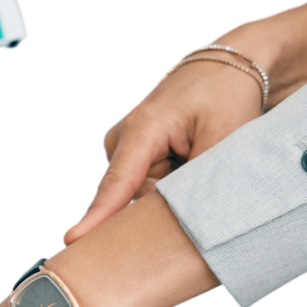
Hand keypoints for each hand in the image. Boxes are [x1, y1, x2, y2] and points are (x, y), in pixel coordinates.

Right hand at [66, 1, 306, 243]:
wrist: (234, 64)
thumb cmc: (227, 88)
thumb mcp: (226, 137)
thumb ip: (203, 183)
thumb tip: (192, 222)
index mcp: (143, 129)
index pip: (117, 185)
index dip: (96, 217)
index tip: (73, 241)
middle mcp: (126, 140)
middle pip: (127, 200)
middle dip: (153, 215)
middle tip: (189, 212)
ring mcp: (130, 149)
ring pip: (142, 198)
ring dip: (169, 199)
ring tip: (199, 173)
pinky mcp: (141, 158)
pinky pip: (150, 190)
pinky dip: (170, 192)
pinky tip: (191, 177)